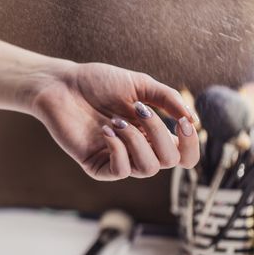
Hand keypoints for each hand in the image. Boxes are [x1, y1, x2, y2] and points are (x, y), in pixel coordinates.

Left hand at [30, 61, 199, 179]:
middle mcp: (138, 149)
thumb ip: (168, 99)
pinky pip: (119, 171)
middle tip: (138, 110)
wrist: (62, 84)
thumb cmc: (98, 82)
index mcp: (151, 133)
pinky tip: (106, 131)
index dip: (191, 145)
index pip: (183, 155)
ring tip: (116, 121)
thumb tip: (193, 120)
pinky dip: (118, 150)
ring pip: (147, 169)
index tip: (182, 122)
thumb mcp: (140, 84)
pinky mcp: (96, 164)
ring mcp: (116, 158)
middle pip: (168, 161)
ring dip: (137, 142)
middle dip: (158, 133)